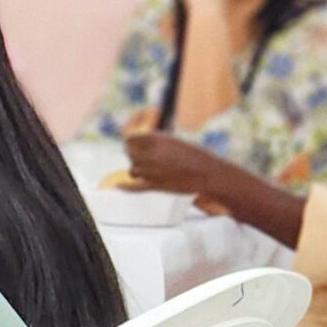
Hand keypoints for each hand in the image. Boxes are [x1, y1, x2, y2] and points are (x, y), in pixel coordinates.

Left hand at [123, 131, 242, 199]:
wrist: (209, 173)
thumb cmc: (196, 155)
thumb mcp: (175, 142)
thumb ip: (156, 143)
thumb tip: (141, 144)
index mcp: (156, 140)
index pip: (129, 138)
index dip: (130, 140)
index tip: (132, 143)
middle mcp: (151, 154)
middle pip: (129, 153)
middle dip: (134, 154)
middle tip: (143, 155)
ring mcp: (152, 171)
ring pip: (132, 170)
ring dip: (137, 169)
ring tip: (150, 168)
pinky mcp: (156, 186)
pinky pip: (134, 187)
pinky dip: (125, 187)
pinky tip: (118, 186)